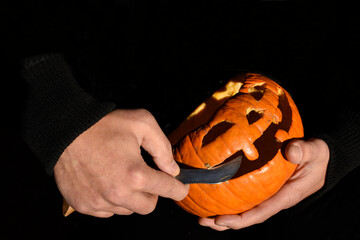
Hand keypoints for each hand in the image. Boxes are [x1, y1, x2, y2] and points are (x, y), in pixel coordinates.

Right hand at [54, 109, 188, 216]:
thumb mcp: (142, 123)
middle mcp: (118, 194)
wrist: (65, 130)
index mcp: (135, 174)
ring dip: (131, 197)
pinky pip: (107, 211)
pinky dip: (112, 201)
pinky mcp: (84, 205)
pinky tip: (107, 183)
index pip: (167, 190)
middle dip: (153, 193)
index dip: (178, 190)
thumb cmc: (104, 125)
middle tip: (146, 178)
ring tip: (123, 177)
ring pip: (127, 210)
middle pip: (148, 206)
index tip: (181, 188)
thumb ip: (162, 147)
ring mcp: (99, 202)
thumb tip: (172, 170)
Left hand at [199, 138, 329, 230]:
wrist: (318, 157)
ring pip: (243, 210)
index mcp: (285, 196)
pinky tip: (212, 195)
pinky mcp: (262, 188)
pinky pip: (244, 198)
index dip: (241, 219)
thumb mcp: (315, 151)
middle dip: (225, 222)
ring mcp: (266, 195)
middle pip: (247, 216)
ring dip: (222, 214)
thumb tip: (290, 151)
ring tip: (201, 215)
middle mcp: (273, 199)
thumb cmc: (316, 155)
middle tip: (202, 220)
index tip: (221, 220)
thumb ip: (304, 151)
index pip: (261, 212)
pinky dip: (228, 200)